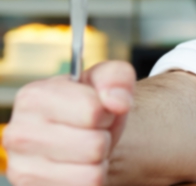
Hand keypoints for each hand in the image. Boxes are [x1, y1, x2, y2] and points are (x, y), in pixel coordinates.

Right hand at [3, 61, 136, 185]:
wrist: (79, 138)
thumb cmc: (92, 108)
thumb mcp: (106, 82)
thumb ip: (116, 78)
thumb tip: (117, 102)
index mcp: (33, 97)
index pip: (93, 111)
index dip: (107, 112)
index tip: (97, 111)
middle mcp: (18, 133)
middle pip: (94, 145)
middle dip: (104, 138)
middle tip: (92, 133)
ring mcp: (21, 168)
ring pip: (92, 173)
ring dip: (99, 161)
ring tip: (86, 150)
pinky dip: (93, 180)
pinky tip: (79, 168)